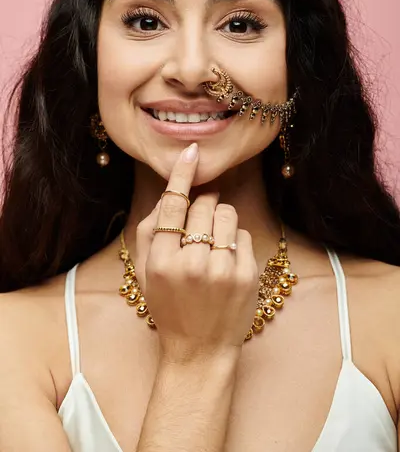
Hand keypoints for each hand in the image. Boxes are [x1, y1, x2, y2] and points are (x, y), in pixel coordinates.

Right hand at [134, 143, 258, 362]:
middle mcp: (192, 263)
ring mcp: (222, 270)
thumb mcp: (146, 272)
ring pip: (228, 214)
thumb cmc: (169, 306)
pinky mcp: (247, 275)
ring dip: (221, 220)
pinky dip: (235, 241)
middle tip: (200, 226)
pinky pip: (244, 234)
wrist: (199, 349)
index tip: (192, 151)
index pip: (173, 204)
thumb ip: (151, 230)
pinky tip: (227, 261)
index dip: (182, 174)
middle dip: (203, 207)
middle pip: (204, 205)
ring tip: (214, 242)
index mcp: (161, 260)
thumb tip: (173, 191)